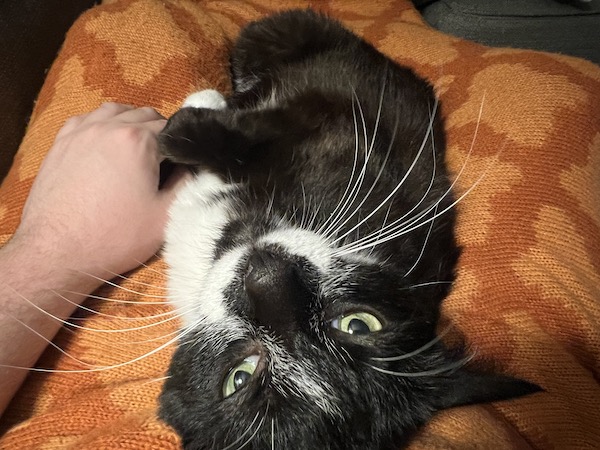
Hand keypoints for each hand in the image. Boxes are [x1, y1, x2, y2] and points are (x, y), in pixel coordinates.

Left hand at [10, 102, 188, 280]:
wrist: (57, 252)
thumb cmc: (115, 236)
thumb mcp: (165, 215)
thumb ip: (186, 183)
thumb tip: (193, 165)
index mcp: (137, 140)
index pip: (172, 127)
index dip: (182, 145)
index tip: (183, 164)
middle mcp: (107, 126)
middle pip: (144, 114)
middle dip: (159, 132)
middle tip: (163, 161)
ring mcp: (80, 131)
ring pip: (115, 111)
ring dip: (131, 122)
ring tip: (136, 150)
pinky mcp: (60, 142)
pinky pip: (87, 119)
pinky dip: (102, 125)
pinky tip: (106, 145)